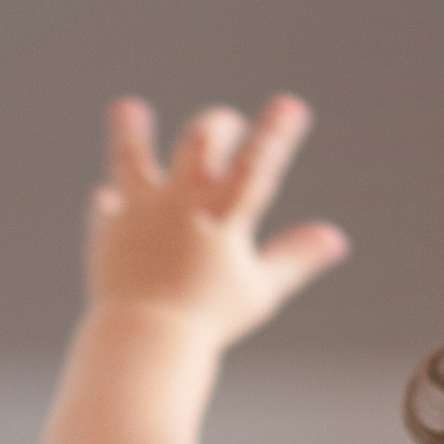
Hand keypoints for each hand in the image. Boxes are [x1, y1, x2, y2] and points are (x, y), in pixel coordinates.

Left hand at [87, 95, 348, 349]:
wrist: (147, 338)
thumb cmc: (210, 318)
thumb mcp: (260, 289)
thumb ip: (296, 257)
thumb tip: (337, 239)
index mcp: (223, 216)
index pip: (256, 165)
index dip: (276, 133)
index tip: (292, 105)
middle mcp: (181, 203)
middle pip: (199, 142)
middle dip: (217, 125)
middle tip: (227, 124)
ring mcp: (142, 212)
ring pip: (134, 157)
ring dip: (132, 131)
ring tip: (126, 109)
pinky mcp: (109, 231)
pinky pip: (106, 208)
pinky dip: (110, 206)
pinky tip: (108, 201)